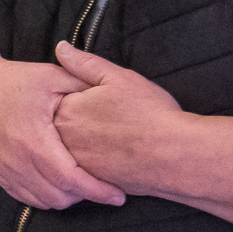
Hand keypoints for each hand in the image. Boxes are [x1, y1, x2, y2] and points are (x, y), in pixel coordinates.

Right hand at [0, 2, 121, 209]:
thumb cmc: (13, 80)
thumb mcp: (52, 76)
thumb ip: (85, 85)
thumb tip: (117, 95)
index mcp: (34, 139)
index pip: (72, 178)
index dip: (98, 191)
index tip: (119, 196)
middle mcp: (17, 161)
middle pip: (60, 196)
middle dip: (86, 196)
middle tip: (105, 187)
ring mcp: (5, 170)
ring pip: (44, 201)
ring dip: (67, 198)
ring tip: (84, 185)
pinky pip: (27, 198)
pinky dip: (47, 197)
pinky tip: (60, 185)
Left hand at [50, 43, 188, 198]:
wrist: (175, 156)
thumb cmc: (150, 113)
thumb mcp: (118, 78)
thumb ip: (85, 63)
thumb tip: (61, 48)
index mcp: (67, 111)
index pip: (57, 100)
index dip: (79, 96)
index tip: (100, 100)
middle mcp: (65, 141)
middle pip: (61, 127)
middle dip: (80, 121)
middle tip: (110, 120)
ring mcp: (77, 165)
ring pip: (72, 149)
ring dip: (86, 143)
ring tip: (114, 136)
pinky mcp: (92, 183)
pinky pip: (86, 170)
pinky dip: (97, 162)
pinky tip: (116, 155)